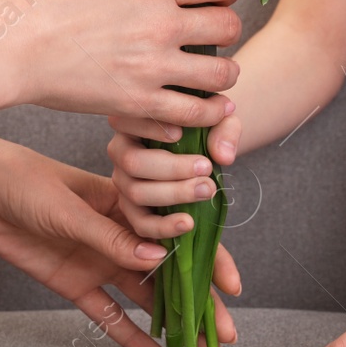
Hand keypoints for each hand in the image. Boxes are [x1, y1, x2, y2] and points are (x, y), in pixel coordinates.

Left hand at [0, 153, 241, 346]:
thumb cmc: (24, 181)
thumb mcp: (70, 207)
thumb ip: (111, 237)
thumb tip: (157, 260)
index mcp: (128, 203)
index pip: (180, 233)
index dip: (209, 260)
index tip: (232, 287)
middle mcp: (121, 234)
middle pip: (170, 272)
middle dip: (201, 302)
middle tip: (226, 335)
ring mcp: (99, 260)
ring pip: (145, 298)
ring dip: (174, 323)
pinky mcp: (74, 284)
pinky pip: (109, 315)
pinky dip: (131, 337)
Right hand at [12, 0, 241, 127]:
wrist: (16, 47)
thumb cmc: (47, 10)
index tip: (217, 0)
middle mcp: (160, 23)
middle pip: (229, 26)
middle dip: (226, 32)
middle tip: (213, 41)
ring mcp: (153, 65)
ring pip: (224, 73)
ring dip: (223, 75)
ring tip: (211, 78)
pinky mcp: (140, 103)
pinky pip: (196, 113)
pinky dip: (205, 113)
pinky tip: (200, 110)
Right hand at [106, 111, 242, 238]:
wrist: (205, 151)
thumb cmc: (206, 128)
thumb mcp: (219, 120)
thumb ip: (224, 129)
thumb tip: (223, 156)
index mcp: (133, 120)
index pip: (128, 120)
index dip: (149, 128)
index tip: (180, 133)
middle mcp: (121, 151)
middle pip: (132, 162)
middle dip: (172, 168)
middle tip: (206, 167)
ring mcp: (124, 181)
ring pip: (136, 192)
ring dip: (174, 194)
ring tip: (207, 190)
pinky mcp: (133, 208)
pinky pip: (141, 222)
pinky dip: (163, 226)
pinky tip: (188, 223)